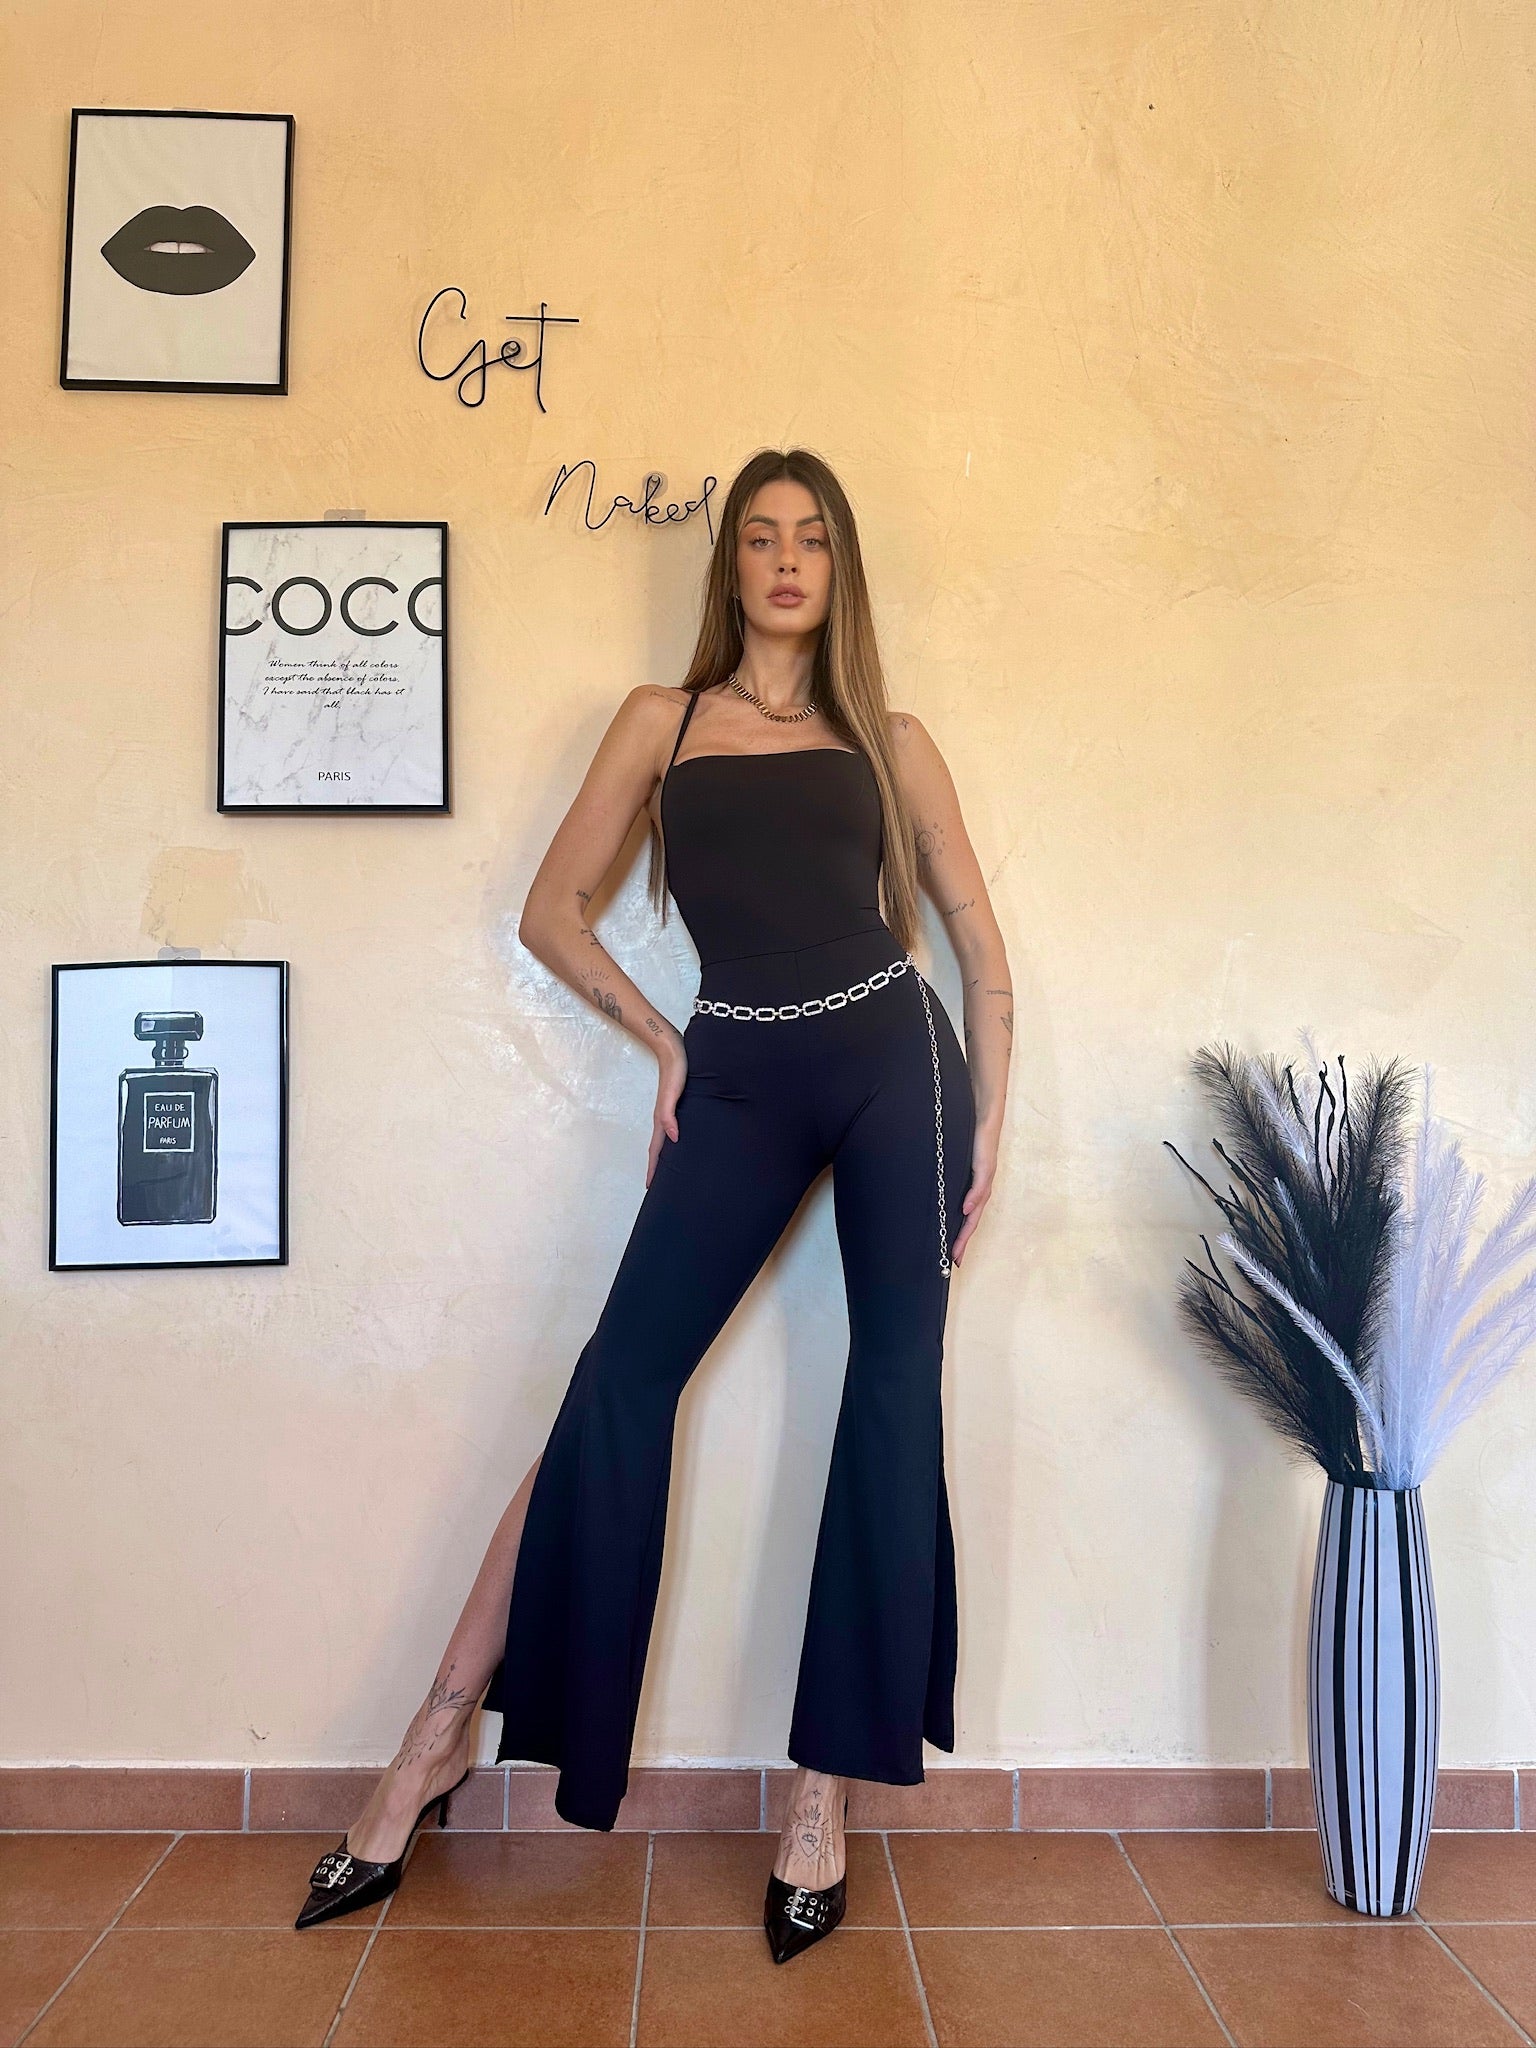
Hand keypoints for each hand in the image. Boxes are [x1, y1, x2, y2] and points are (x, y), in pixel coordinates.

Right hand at [645, 1038, 687, 1185]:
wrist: (675, 1052)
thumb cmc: (676, 1071)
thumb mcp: (673, 1094)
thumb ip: (669, 1115)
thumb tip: (673, 1138)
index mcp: (661, 1120)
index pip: (656, 1150)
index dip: (654, 1168)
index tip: (650, 1186)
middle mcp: (663, 1118)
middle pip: (657, 1148)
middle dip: (656, 1167)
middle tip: (656, 1184)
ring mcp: (668, 1112)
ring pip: (664, 1140)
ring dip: (663, 1155)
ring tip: (667, 1169)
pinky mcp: (675, 1105)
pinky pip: (671, 1129)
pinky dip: (671, 1141)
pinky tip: (679, 1142)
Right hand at [950, 1132, 996, 1266]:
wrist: (985, 1116)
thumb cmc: (970, 1139)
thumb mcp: (957, 1163)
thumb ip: (955, 1180)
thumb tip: (941, 1195)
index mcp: (976, 1190)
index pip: (968, 1219)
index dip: (961, 1238)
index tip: (953, 1256)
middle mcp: (983, 1188)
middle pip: (974, 1221)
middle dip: (963, 1241)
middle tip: (954, 1259)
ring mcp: (986, 1179)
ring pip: (977, 1209)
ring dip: (967, 1228)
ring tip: (957, 1245)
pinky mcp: (986, 1166)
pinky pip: (980, 1186)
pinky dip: (972, 1199)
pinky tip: (965, 1210)